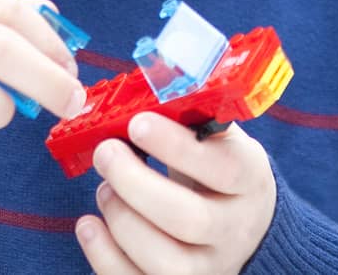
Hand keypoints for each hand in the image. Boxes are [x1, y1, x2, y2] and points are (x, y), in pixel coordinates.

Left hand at [76, 113, 275, 273]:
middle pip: (187, 220)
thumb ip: (189, 115)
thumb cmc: (215, 167)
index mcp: (248, 180)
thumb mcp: (217, 136)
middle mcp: (234, 231)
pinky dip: (104, 258)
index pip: (221, 169)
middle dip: (135, 184)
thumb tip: (145, 81)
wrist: (244, 224)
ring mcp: (209, 269)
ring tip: (103, 188)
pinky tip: (89, 225)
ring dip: (121, 219)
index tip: (136, 122)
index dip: (175, 147)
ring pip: (165, 262)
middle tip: (105, 152)